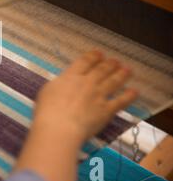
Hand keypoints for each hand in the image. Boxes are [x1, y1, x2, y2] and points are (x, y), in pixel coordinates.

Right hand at [14, 51, 138, 180]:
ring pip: (113, 82)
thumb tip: (63, 82)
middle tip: (115, 60)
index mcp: (71, 77)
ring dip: (121, 74)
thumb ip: (58, 84)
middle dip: (110, 64)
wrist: (60, 127)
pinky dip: (129, 96)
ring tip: (127, 70)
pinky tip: (135, 92)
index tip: (99, 53)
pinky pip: (121, 101)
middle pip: (101, 70)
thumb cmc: (47, 110)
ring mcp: (98, 96)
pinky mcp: (106, 110)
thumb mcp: (47, 91)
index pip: (84, 62)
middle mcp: (87, 83)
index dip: (93, 56)